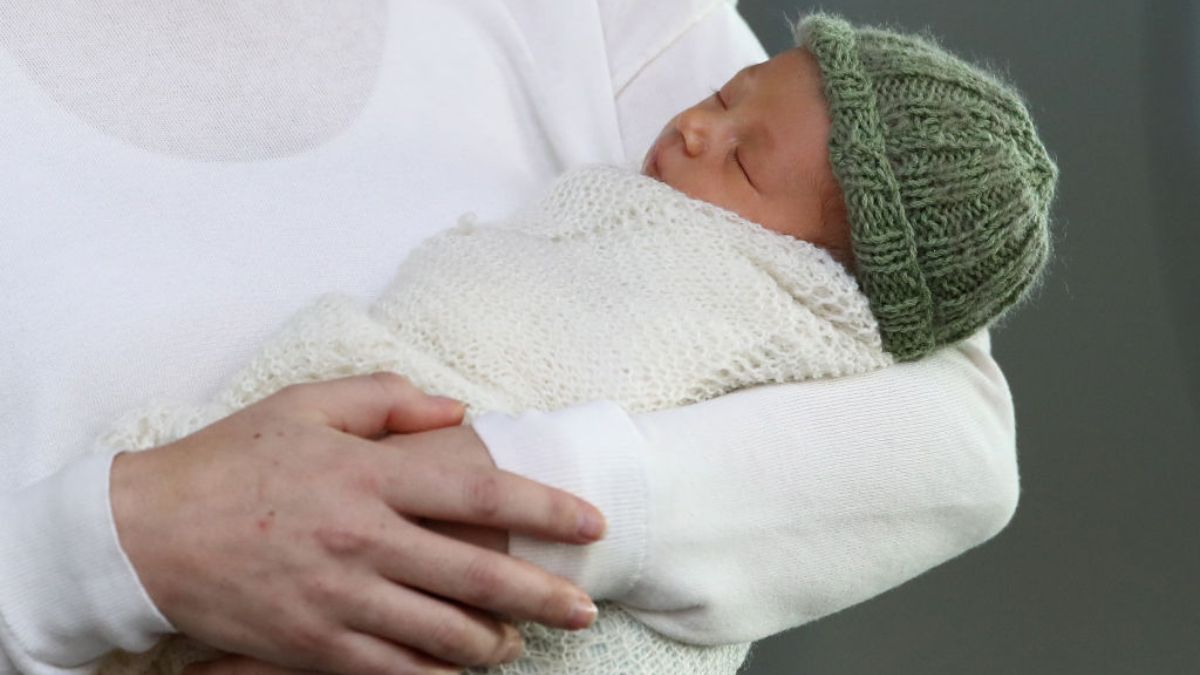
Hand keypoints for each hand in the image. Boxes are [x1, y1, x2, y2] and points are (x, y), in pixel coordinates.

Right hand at [111, 373, 604, 674]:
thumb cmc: (230, 460)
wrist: (144, 533)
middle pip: (477, 575)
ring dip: (495, 643)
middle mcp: (365, 539)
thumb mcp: (305, 406)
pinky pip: (393, 669)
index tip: (591, 524)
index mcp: (369, 476)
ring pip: (443, 634)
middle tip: (584, 609)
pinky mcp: (314, 645)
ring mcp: (340, 598)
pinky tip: (460, 671)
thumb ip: (388, 399)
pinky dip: (435, 674)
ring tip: (522, 643)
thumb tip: (459, 412)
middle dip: (543, 596)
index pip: (480, 493)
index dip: (545, 509)